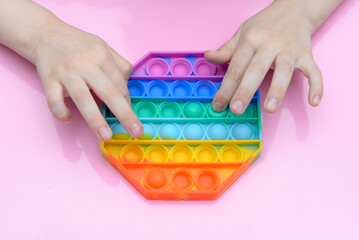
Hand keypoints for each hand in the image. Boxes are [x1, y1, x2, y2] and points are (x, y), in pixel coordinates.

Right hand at [33, 23, 142, 140]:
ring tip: (105, 136)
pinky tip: (69, 118)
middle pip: (109, 92)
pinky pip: (54, 100)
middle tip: (136, 132)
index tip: (130, 117)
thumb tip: (128, 88)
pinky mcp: (48, 80)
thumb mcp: (103, 47)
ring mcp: (66, 72)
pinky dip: (61, 112)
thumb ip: (119, 65)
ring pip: (83, 98)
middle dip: (124, 114)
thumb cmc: (79, 45)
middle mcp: (85, 64)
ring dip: (95, 119)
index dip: (128, 103)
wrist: (45, 34)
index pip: (120, 85)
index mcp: (102, 56)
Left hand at [205, 0, 323, 113]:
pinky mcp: (306, 55)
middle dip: (245, 90)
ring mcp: (290, 50)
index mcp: (251, 40)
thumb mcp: (242, 32)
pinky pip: (314, 71)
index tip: (218, 104)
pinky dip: (316, 86)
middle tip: (236, 109)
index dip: (226, 87)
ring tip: (270, 109)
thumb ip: (227, 49)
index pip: (236, 66)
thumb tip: (209, 56)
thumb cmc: (265, 25)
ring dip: (277, 90)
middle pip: (256, 69)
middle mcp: (270, 44)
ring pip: (284, 70)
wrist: (295, 8)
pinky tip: (314, 102)